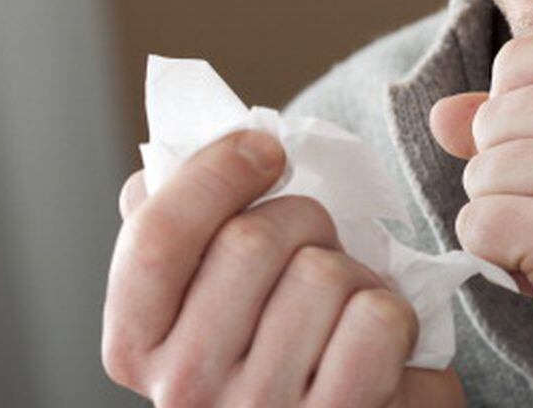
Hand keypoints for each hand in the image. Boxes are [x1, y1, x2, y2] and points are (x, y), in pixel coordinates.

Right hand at [101, 130, 463, 406]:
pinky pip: (375, 318)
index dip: (215, 172)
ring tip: (346, 306)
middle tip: (317, 248)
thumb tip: (165, 162)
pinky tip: (380, 341)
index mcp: (138, 345)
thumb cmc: (284, 343)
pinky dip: (395, 313)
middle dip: (304, 220)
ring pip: (321, 274)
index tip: (264, 149)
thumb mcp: (215, 292)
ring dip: (354, 272)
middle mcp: (185, 388)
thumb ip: (181, 232)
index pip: (157, 236)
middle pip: (250, 241)